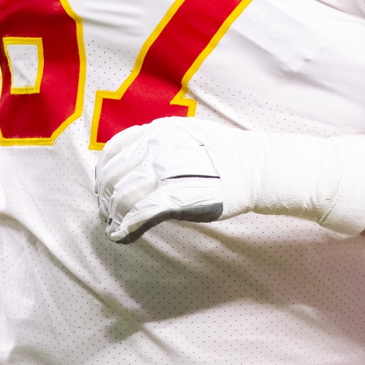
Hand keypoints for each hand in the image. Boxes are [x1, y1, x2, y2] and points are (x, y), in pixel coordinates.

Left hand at [95, 116, 364, 244]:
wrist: (261, 168)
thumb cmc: (224, 157)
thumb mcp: (189, 138)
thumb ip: (160, 145)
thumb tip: (128, 161)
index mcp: (165, 129)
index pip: (118, 145)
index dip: (105, 167)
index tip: (103, 184)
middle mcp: (165, 145)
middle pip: (118, 171)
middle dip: (105, 193)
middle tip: (106, 210)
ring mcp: (175, 170)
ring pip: (127, 193)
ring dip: (114, 212)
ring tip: (114, 225)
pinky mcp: (186, 197)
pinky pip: (146, 212)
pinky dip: (129, 225)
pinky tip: (124, 235)